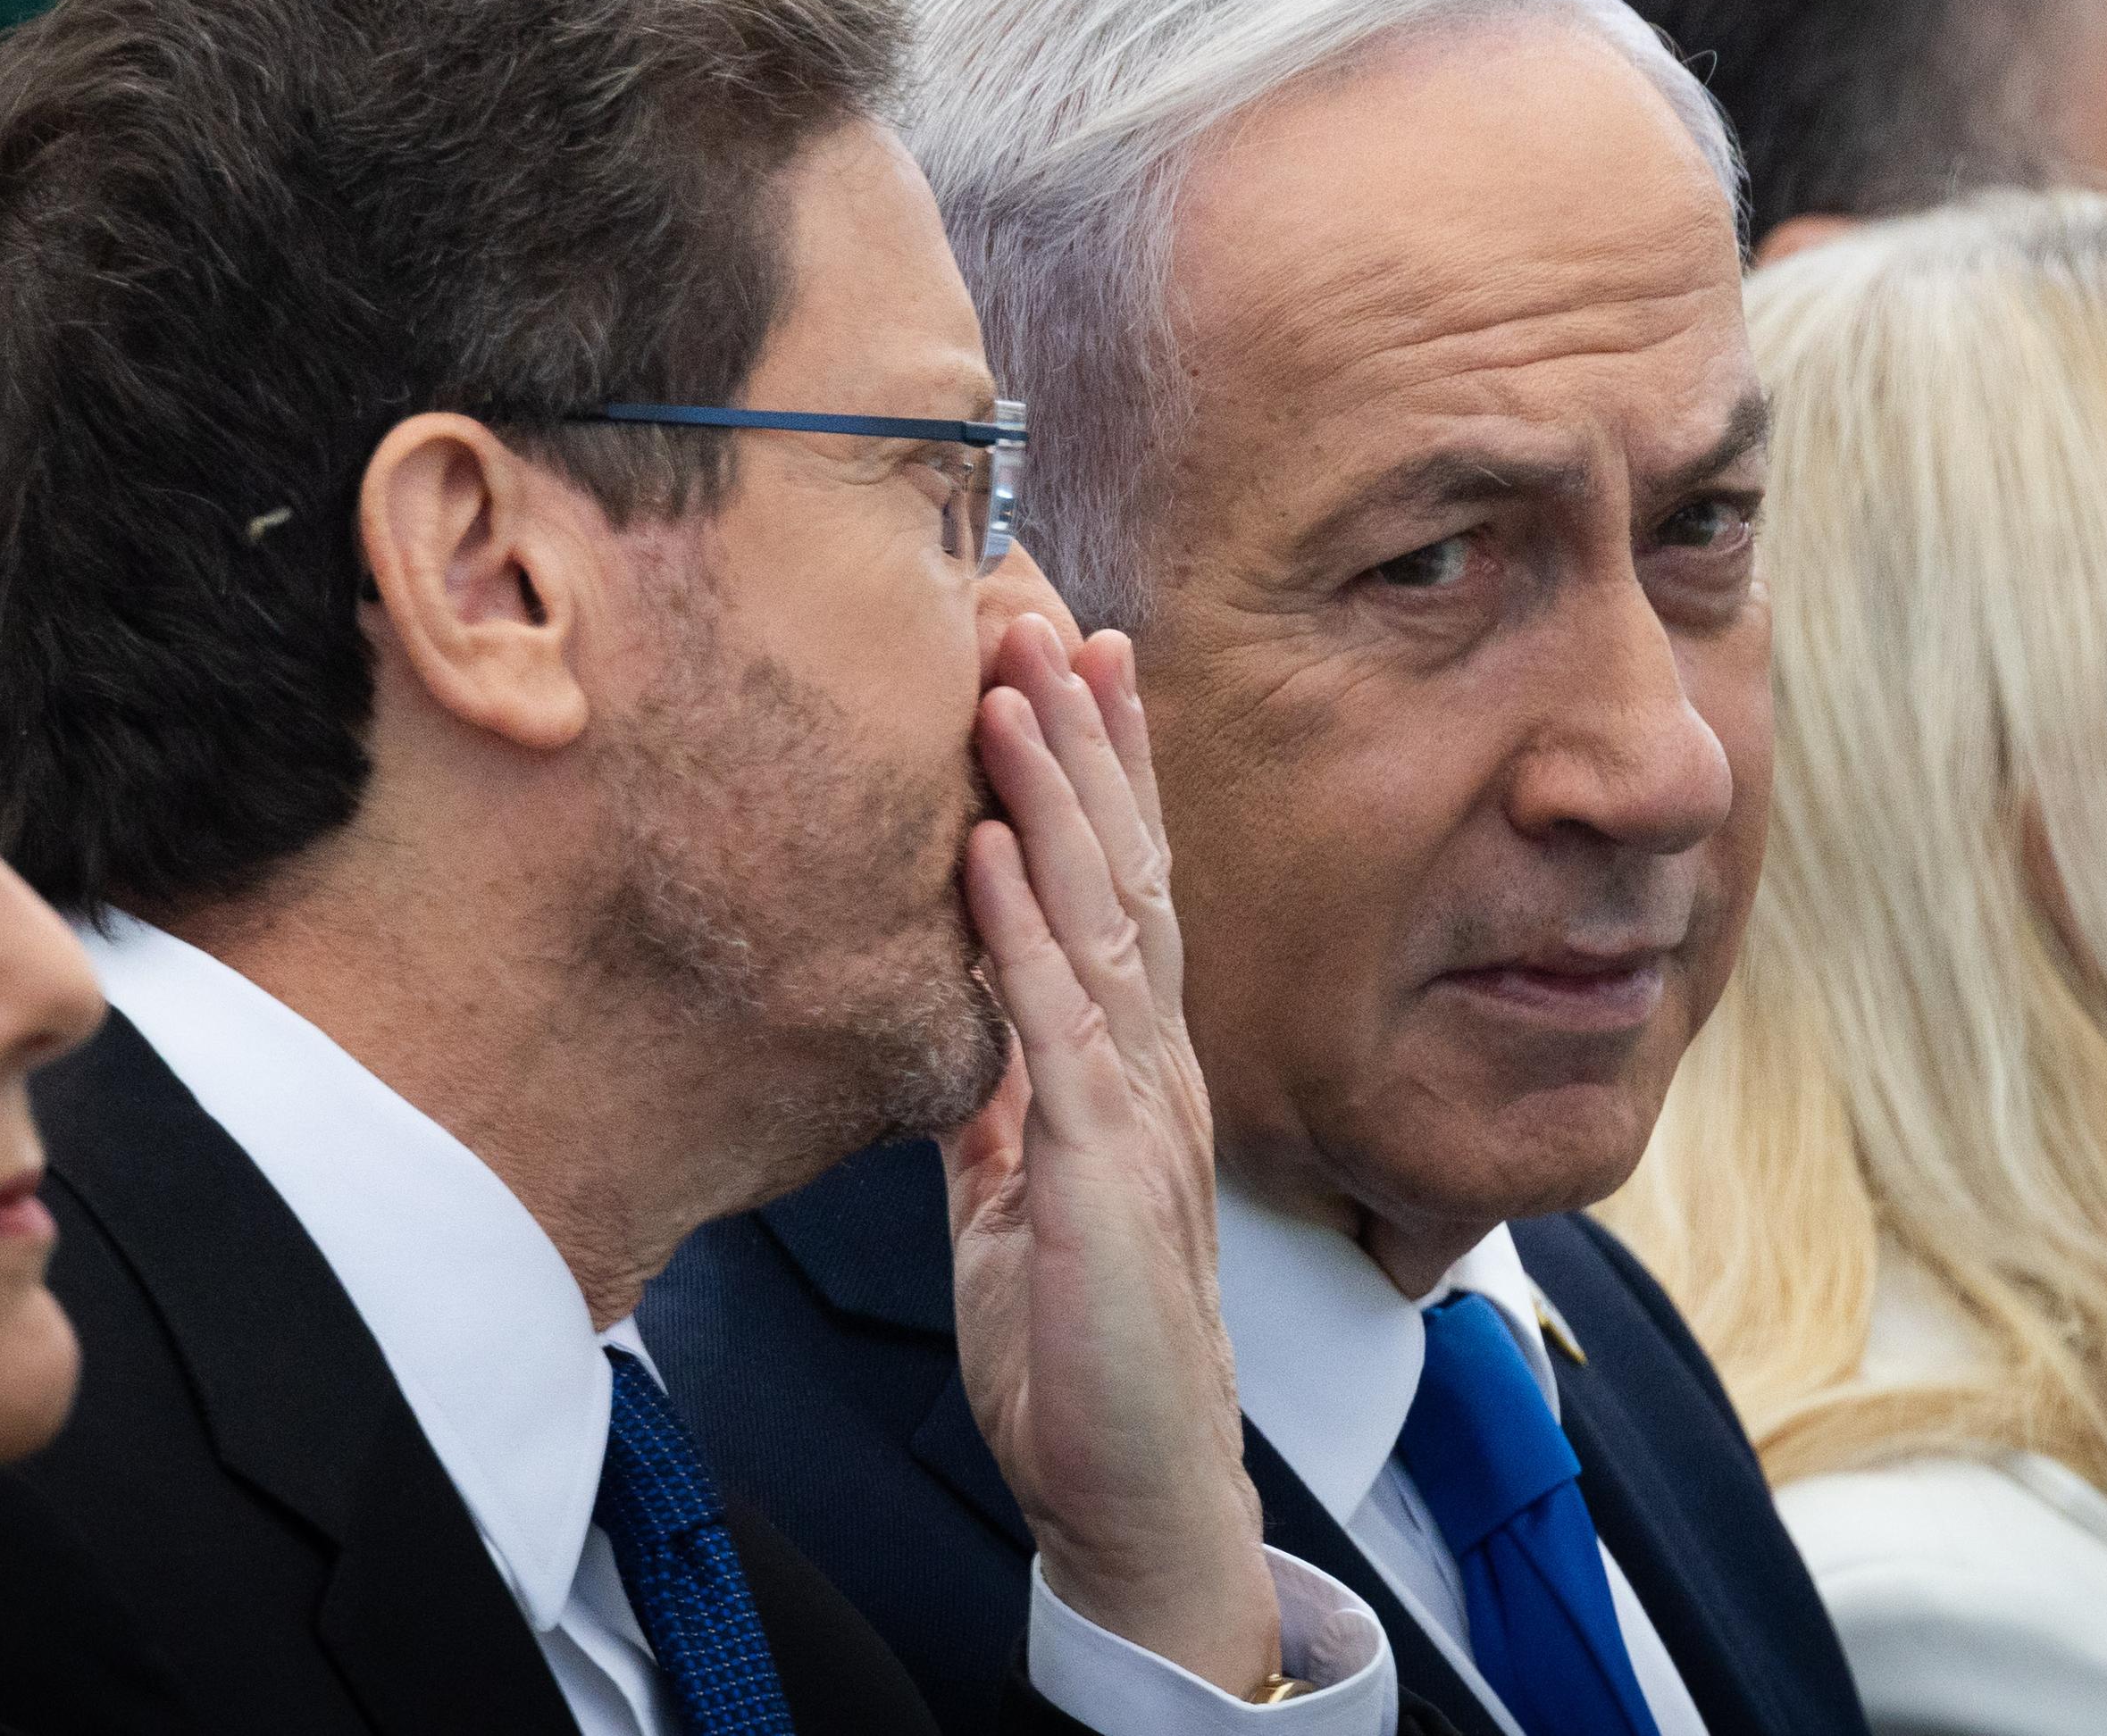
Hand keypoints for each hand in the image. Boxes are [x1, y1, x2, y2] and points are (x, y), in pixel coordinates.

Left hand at [947, 617, 1280, 1695]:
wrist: (1135, 1494)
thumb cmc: (1080, 1356)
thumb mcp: (1021, 1194)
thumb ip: (1002, 1098)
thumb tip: (956, 1016)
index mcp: (1130, 1067)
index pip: (1124, 887)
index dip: (1103, 768)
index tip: (1075, 657)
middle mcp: (1151, 1066)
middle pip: (1128, 868)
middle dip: (1085, 736)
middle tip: (1044, 611)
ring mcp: (1138, 1111)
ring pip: (1105, 919)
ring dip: (1057, 796)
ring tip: (1013, 686)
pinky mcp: (1106, 1174)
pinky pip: (1059, 1029)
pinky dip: (1024, 932)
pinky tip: (997, 850)